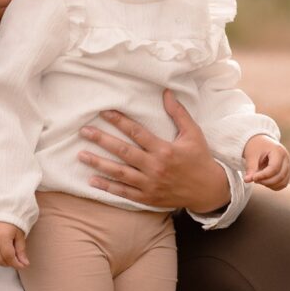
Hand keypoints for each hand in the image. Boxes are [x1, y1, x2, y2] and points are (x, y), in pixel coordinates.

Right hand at [0, 221, 29, 267]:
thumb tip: (24, 263)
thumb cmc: (9, 218)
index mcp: (2, 238)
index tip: (22, 265)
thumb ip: (21, 249)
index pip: (9, 257)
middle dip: (9, 263)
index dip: (16, 264)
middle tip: (15, 259)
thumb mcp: (19, 233)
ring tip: (6, 256)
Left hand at [77, 89, 230, 213]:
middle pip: (124, 152)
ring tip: (81, 155)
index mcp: (165, 149)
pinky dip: (107, 187)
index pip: (137, 132)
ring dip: (99, 163)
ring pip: (119, 173)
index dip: (119, 121)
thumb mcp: (193, 133)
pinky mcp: (147, 198)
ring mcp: (150, 184)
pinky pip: (124, 193)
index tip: (104, 112)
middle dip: (102, 140)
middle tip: (84, 131)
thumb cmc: (200, 159)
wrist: (208, 190)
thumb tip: (166, 92)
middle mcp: (155, 167)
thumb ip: (178, 113)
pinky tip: (92, 180)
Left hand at [243, 135, 289, 189]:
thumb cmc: (255, 147)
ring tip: (258, 179)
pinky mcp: (286, 172)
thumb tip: (247, 180)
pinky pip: (283, 184)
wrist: (260, 142)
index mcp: (279, 151)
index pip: (274, 168)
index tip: (253, 178)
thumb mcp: (251, 155)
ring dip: (270, 185)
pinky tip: (264, 182)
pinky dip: (274, 186)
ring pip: (283, 182)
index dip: (263, 176)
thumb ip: (250, 168)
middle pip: (280, 176)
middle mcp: (286, 159)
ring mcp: (288, 166)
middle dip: (266, 181)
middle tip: (254, 179)